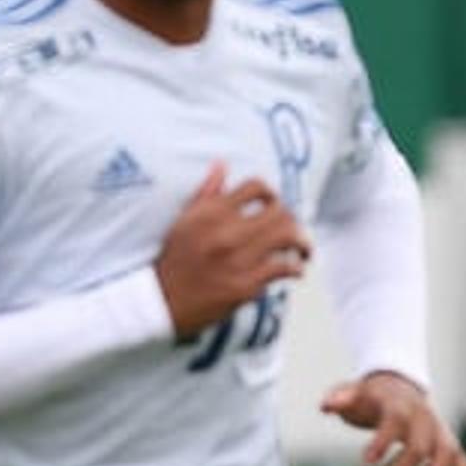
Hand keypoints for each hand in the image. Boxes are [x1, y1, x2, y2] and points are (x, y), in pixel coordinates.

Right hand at [154, 163, 310, 337]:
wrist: (162, 301)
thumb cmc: (175, 260)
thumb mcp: (184, 220)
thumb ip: (206, 193)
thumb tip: (222, 165)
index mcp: (210, 213)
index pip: (255, 187)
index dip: (270, 193)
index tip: (272, 204)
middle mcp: (225, 233)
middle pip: (279, 212)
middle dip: (291, 220)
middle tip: (291, 229)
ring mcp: (237, 259)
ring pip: (287, 237)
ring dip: (301, 243)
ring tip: (302, 249)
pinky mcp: (245, 284)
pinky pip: (284, 268)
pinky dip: (296, 269)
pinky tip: (295, 271)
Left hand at [322, 371, 465, 465]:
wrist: (398, 390)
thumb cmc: (369, 397)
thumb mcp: (352, 392)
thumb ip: (340, 398)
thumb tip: (325, 406)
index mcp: (399, 404)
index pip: (395, 420)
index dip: (382, 440)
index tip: (365, 462)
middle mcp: (425, 418)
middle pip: (418, 447)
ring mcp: (441, 432)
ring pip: (445, 457)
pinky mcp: (449, 446)